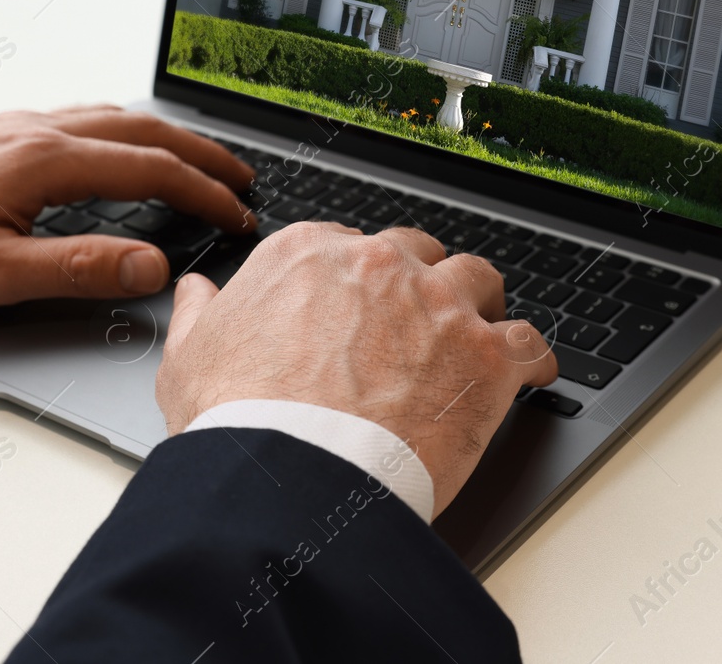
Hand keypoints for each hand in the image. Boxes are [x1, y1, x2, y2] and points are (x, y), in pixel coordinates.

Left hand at [0, 107, 253, 311]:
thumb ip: (78, 269)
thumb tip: (152, 266)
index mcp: (45, 160)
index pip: (151, 170)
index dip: (205, 193)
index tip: (238, 213)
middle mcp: (36, 131)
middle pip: (144, 131)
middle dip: (201, 153)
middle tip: (240, 176)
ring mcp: (16, 126)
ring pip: (114, 117)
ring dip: (165, 138)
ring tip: (195, 159)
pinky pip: (82, 118)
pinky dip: (124, 131)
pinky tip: (117, 148)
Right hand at [157, 223, 557, 515]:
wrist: (292, 474)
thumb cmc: (239, 419)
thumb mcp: (190, 358)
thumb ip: (199, 313)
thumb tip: (198, 291)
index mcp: (308, 255)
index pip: (346, 246)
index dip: (356, 281)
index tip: (358, 309)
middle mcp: (378, 265)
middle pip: (417, 254)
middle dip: (419, 283)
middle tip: (416, 325)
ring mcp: (438, 305)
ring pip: (478, 280)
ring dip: (479, 306)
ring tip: (476, 336)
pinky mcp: (484, 356)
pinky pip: (528, 343)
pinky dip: (531, 359)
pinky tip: (528, 374)